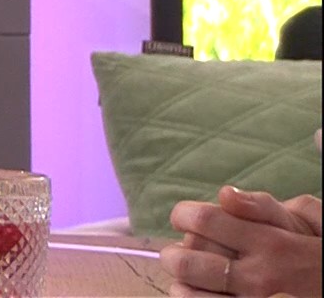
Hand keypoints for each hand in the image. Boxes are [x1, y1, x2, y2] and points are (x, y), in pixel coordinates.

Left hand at [163, 190, 323, 297]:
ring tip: (184, 274)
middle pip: (188, 262)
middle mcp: (260, 276)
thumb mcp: (313, 222)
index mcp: (272, 243)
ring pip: (191, 293)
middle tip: (177, 251)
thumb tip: (225, 195)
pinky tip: (195, 292)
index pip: (205, 220)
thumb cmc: (323, 254)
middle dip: (173, 253)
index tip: (184, 217)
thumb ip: (265, 207)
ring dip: (180, 281)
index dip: (184, 214)